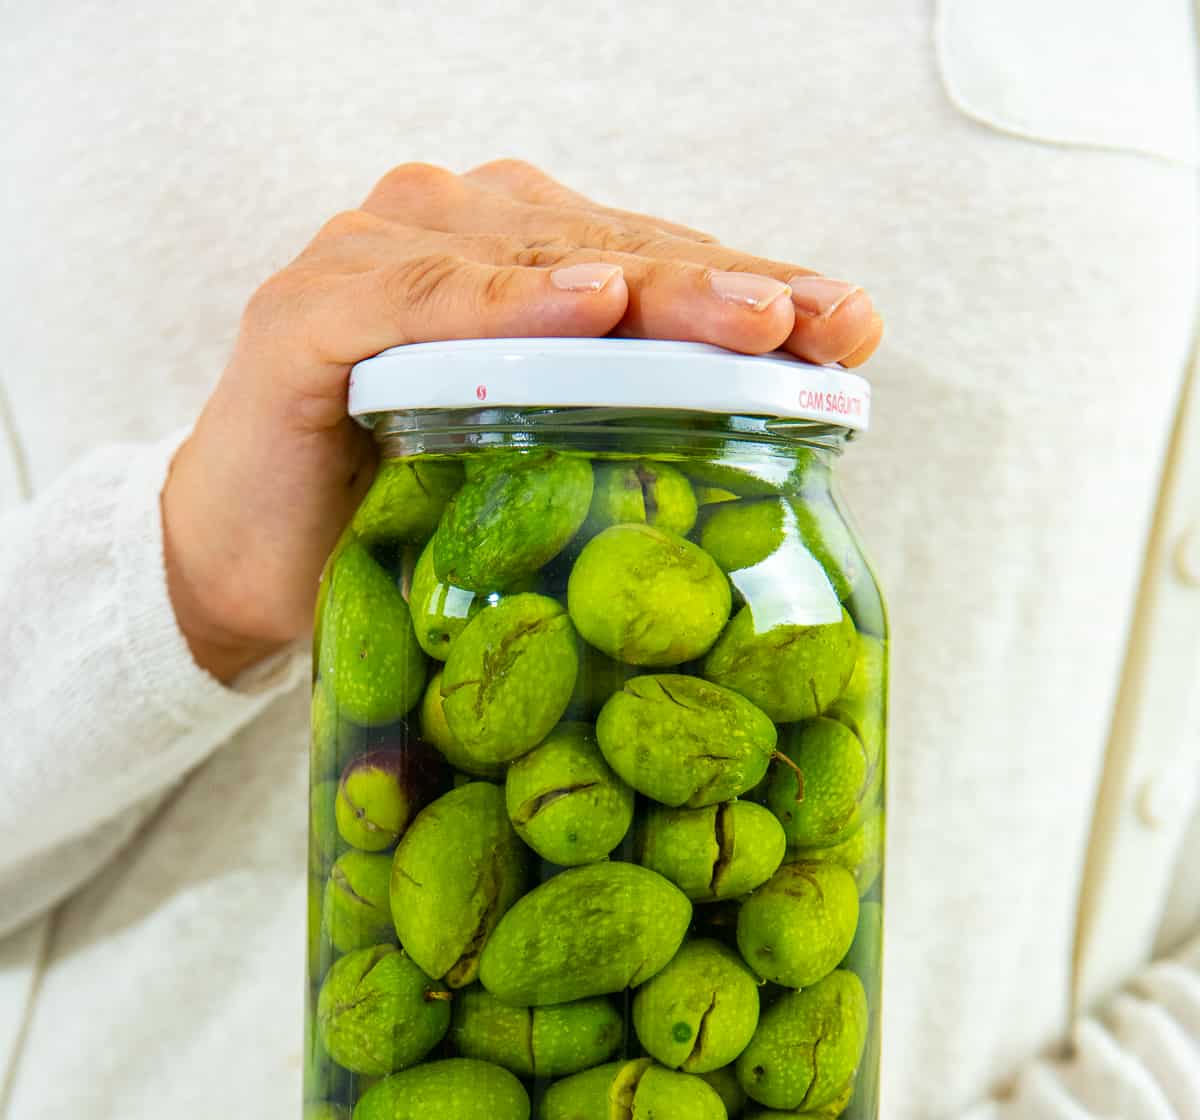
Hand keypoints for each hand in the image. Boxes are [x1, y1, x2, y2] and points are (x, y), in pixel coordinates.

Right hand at [162, 158, 881, 683]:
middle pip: (614, 252)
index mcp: (518, 270)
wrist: (242, 569)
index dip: (755, 296)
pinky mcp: (312, 310)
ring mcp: (380, 259)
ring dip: (649, 289)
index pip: (654, 271)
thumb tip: (780, 463)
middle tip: (818, 321)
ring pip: (538, 260)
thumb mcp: (531, 479)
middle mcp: (453, 237)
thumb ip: (623, 440)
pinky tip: (587, 302)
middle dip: (727, 292)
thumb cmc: (393, 522)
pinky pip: (425, 301)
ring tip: (746, 316)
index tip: (853, 329)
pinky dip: (506, 303)